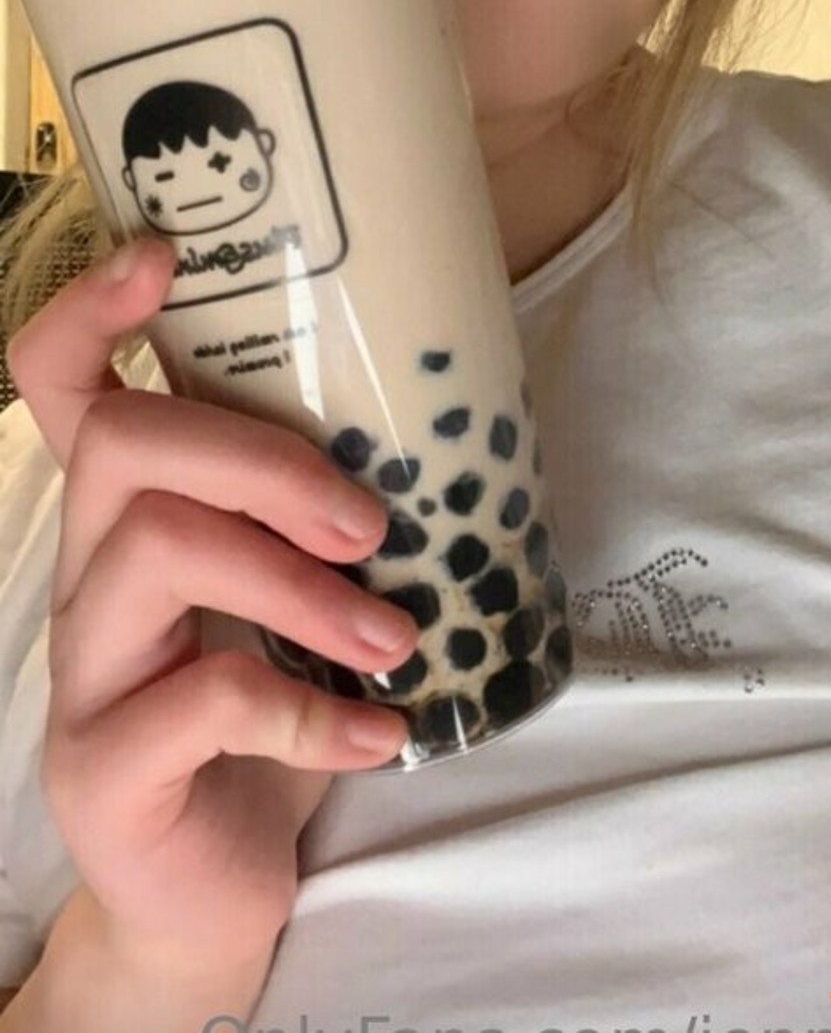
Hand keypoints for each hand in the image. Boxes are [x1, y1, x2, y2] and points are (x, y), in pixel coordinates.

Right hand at [7, 238, 418, 973]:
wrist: (214, 893)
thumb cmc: (267, 715)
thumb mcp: (294, 596)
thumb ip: (323, 518)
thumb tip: (452, 424)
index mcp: (127, 518)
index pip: (58, 386)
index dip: (87, 310)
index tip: (160, 257)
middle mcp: (83, 577)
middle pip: (126, 446)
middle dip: (264, 462)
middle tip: (368, 523)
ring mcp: (83, 673)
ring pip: (159, 551)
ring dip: (303, 589)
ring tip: (397, 641)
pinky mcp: (103, 768)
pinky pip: (203, 702)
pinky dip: (312, 716)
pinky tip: (378, 737)